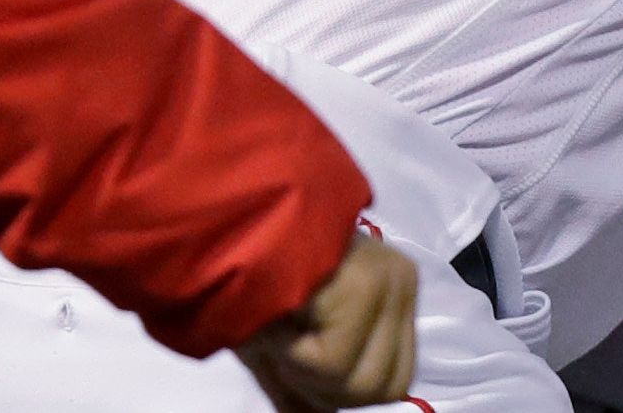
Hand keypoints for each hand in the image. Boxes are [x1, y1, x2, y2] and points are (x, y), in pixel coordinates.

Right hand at [230, 230, 417, 409]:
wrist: (220, 231)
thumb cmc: (248, 283)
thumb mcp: (279, 348)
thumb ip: (301, 389)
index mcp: (393, 296)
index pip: (395, 382)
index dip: (341, 392)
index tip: (301, 360)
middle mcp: (402, 285)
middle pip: (383, 389)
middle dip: (324, 389)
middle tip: (286, 344)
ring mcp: (390, 282)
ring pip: (360, 382)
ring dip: (305, 370)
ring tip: (282, 326)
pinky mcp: (367, 285)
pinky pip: (331, 361)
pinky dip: (292, 354)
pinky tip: (279, 313)